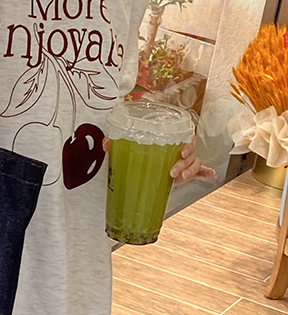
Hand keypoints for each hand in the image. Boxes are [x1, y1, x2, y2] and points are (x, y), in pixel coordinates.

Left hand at [102, 135, 217, 185]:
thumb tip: (107, 144)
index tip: (180, 152)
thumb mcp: (128, 141)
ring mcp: (183, 158)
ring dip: (190, 171)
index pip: (185, 137)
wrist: (138, 152)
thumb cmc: (139, 141)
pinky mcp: (184, 169)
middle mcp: (180, 146)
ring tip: (178, 179)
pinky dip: (204, 173)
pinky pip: (198, 170)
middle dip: (185, 163)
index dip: (186, 145)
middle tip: (173, 171)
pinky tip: (209, 176)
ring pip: (195, 163)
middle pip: (192, 152)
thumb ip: (117, 141)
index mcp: (170, 136)